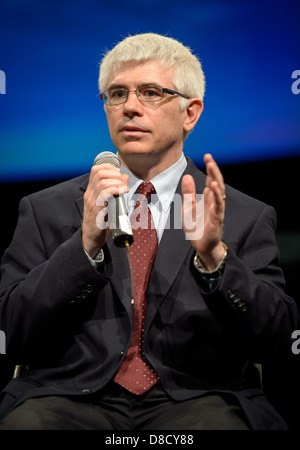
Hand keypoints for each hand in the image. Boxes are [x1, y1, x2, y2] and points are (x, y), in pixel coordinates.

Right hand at [82, 163, 128, 257]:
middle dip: (115, 174)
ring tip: (125, 187)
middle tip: (124, 181)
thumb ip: (115, 189)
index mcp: (91, 190)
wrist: (92, 237)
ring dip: (117, 182)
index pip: (95, 170)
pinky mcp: (96, 209)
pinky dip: (115, 190)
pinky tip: (122, 192)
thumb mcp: (108, 202)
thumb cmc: (101, 220)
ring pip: (103, 183)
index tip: (119, 172)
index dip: (108, 166)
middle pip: (100, 173)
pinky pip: (104, 194)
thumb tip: (125, 176)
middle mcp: (89, 193)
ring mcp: (91, 201)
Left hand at [181, 153, 225, 270]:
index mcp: (208, 198)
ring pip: (219, 192)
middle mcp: (214, 201)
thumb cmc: (197, 227)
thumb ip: (188, 193)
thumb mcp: (188, 207)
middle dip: (214, 170)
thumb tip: (187, 176)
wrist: (201, 245)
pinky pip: (218, 206)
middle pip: (217, 182)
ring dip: (216, 179)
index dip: (210, 168)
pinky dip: (217, 196)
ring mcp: (217, 210)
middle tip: (209, 157)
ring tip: (212, 168)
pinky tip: (214, 187)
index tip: (207, 156)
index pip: (211, 179)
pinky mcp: (216, 219)